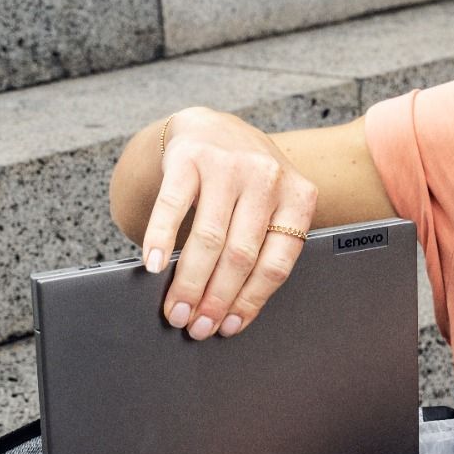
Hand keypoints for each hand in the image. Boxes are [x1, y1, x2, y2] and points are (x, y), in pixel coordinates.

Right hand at [142, 107, 318, 339]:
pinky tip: (155, 266)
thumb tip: (233, 311)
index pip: (277, 263)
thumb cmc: (244, 181)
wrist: (211, 126)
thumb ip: (263, 245)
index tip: (229, 327)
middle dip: (216, 299)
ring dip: (190, 282)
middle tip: (197, 326)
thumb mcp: (272, 205)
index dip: (251, 301)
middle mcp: (267, 178)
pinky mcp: (190, 156)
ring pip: (209, 237)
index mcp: (298, 197)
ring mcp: (229, 164)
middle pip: (241, 254)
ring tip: (176, 309)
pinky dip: (161, 239)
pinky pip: (173, 206)